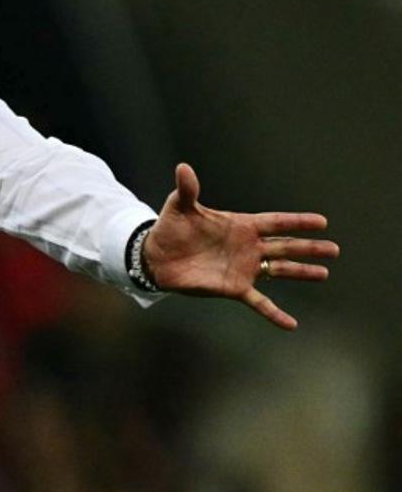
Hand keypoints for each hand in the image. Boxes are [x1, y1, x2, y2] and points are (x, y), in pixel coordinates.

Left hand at [142, 163, 338, 329]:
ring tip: (324, 273)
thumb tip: (182, 167)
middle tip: (334, 249)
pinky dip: (274, 313)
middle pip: (285, 246)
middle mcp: (248, 247)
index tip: (322, 221)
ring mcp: (243, 268)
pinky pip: (259, 302)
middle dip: (309, 247)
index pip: (274, 222)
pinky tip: (291, 324)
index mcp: (240, 225)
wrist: (157, 257)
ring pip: (279, 271)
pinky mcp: (234, 288)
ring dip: (301, 272)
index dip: (297, 222)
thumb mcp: (179, 206)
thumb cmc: (171, 228)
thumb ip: (187, 189)